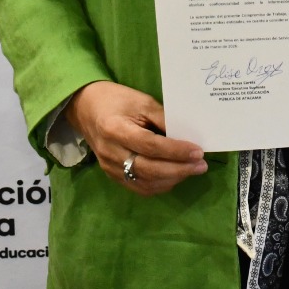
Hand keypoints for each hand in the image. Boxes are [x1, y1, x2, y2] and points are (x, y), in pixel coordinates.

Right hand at [65, 81, 206, 195]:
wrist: (87, 109)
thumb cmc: (118, 101)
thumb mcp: (142, 102)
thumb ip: (164, 119)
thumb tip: (188, 136)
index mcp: (116, 130)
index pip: (150, 146)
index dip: (176, 151)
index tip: (198, 151)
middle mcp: (111, 153)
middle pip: (148, 169)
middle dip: (179, 169)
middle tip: (201, 165)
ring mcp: (109, 167)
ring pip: (145, 182)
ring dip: (172, 179)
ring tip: (192, 170)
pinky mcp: (112, 175)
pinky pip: (138, 187)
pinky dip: (159, 185)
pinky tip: (175, 177)